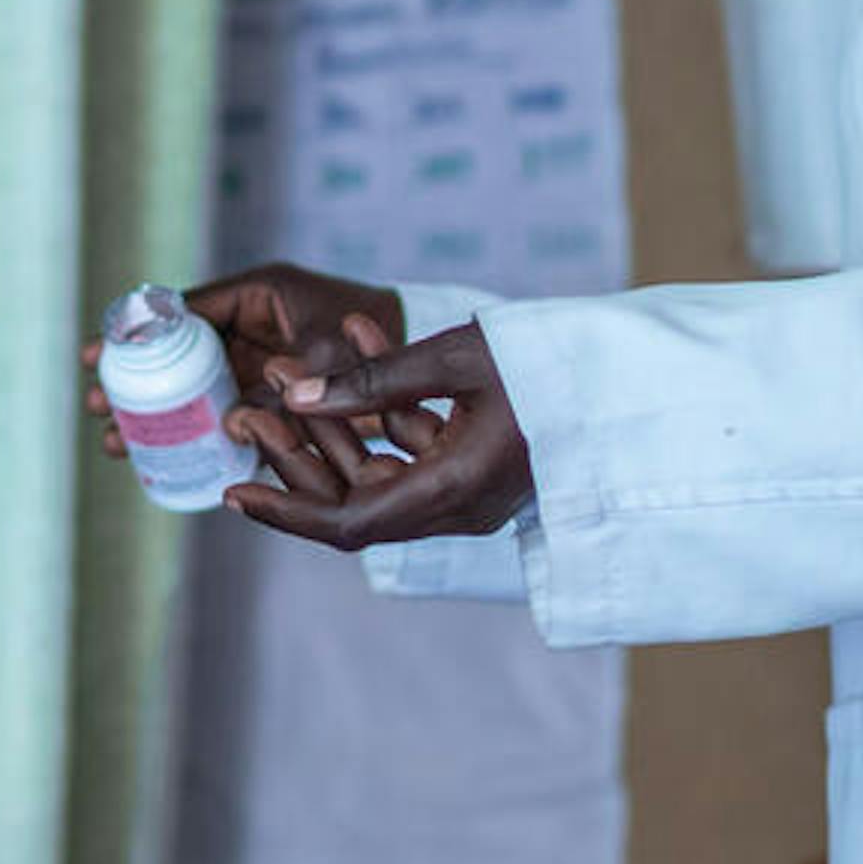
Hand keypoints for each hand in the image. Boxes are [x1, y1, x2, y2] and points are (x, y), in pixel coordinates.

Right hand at [80, 262, 406, 457]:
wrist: (422, 364)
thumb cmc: (380, 340)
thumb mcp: (334, 357)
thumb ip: (290, 382)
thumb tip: (244, 419)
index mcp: (258, 293)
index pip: (183, 309)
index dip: (137, 334)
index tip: (97, 354)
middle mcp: (250, 322)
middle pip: (176, 350)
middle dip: (135, 381)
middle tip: (96, 408)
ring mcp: (257, 357)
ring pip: (192, 384)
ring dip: (156, 411)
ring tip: (115, 443)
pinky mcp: (268, 390)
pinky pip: (220, 406)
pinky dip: (192, 427)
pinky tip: (160, 454)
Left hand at [224, 320, 533, 550]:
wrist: (629, 372)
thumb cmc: (553, 361)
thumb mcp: (456, 358)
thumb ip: (372, 380)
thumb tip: (293, 395)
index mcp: (454, 492)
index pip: (349, 525)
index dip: (286, 513)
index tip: (234, 493)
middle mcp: (459, 506)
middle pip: (356, 497)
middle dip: (300, 451)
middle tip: (253, 403)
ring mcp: (470, 489)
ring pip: (379, 468)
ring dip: (336, 419)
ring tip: (294, 363)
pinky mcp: (478, 466)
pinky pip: (414, 444)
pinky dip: (383, 402)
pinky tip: (361, 338)